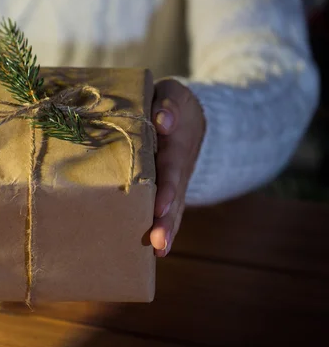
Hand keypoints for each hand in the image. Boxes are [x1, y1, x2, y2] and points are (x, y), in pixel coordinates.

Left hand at [150, 79, 204, 256]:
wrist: (191, 115)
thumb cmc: (171, 103)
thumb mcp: (172, 94)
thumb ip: (168, 104)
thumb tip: (162, 122)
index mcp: (176, 145)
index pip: (171, 169)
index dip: (167, 188)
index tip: (160, 207)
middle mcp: (180, 168)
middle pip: (175, 198)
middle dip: (167, 221)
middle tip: (159, 243)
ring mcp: (178, 182)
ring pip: (174, 209)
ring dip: (168, 230)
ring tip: (159, 252)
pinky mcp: (171, 189)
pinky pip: (170, 210)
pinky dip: (166, 228)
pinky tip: (155, 251)